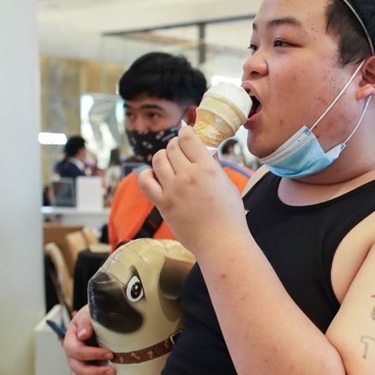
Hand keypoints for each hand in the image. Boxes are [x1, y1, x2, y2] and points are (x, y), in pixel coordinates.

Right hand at [63, 305, 114, 374]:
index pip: (77, 350)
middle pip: (77, 368)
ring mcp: (78, 364)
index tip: (110, 353)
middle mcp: (72, 354)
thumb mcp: (90, 313)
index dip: (92, 354)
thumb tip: (83, 334)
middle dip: (94, 372)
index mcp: (72, 339)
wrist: (103, 320)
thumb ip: (86, 321)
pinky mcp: (85, 371)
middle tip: (112, 371)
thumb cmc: (96, 317)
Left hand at [138, 126, 248, 256]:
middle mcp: (188, 176)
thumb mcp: (227, 185)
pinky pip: (145, 182)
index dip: (185, 132)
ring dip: (162, 157)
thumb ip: (214, 168)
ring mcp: (173, 189)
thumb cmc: (230, 217)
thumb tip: (204, 154)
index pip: (188, 138)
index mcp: (207, 169)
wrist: (221, 242)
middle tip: (179, 150)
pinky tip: (153, 176)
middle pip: (171, 147)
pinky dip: (146, 175)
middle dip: (174, 145)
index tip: (186, 133)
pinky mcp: (163, 203)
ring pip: (158, 160)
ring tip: (168, 163)